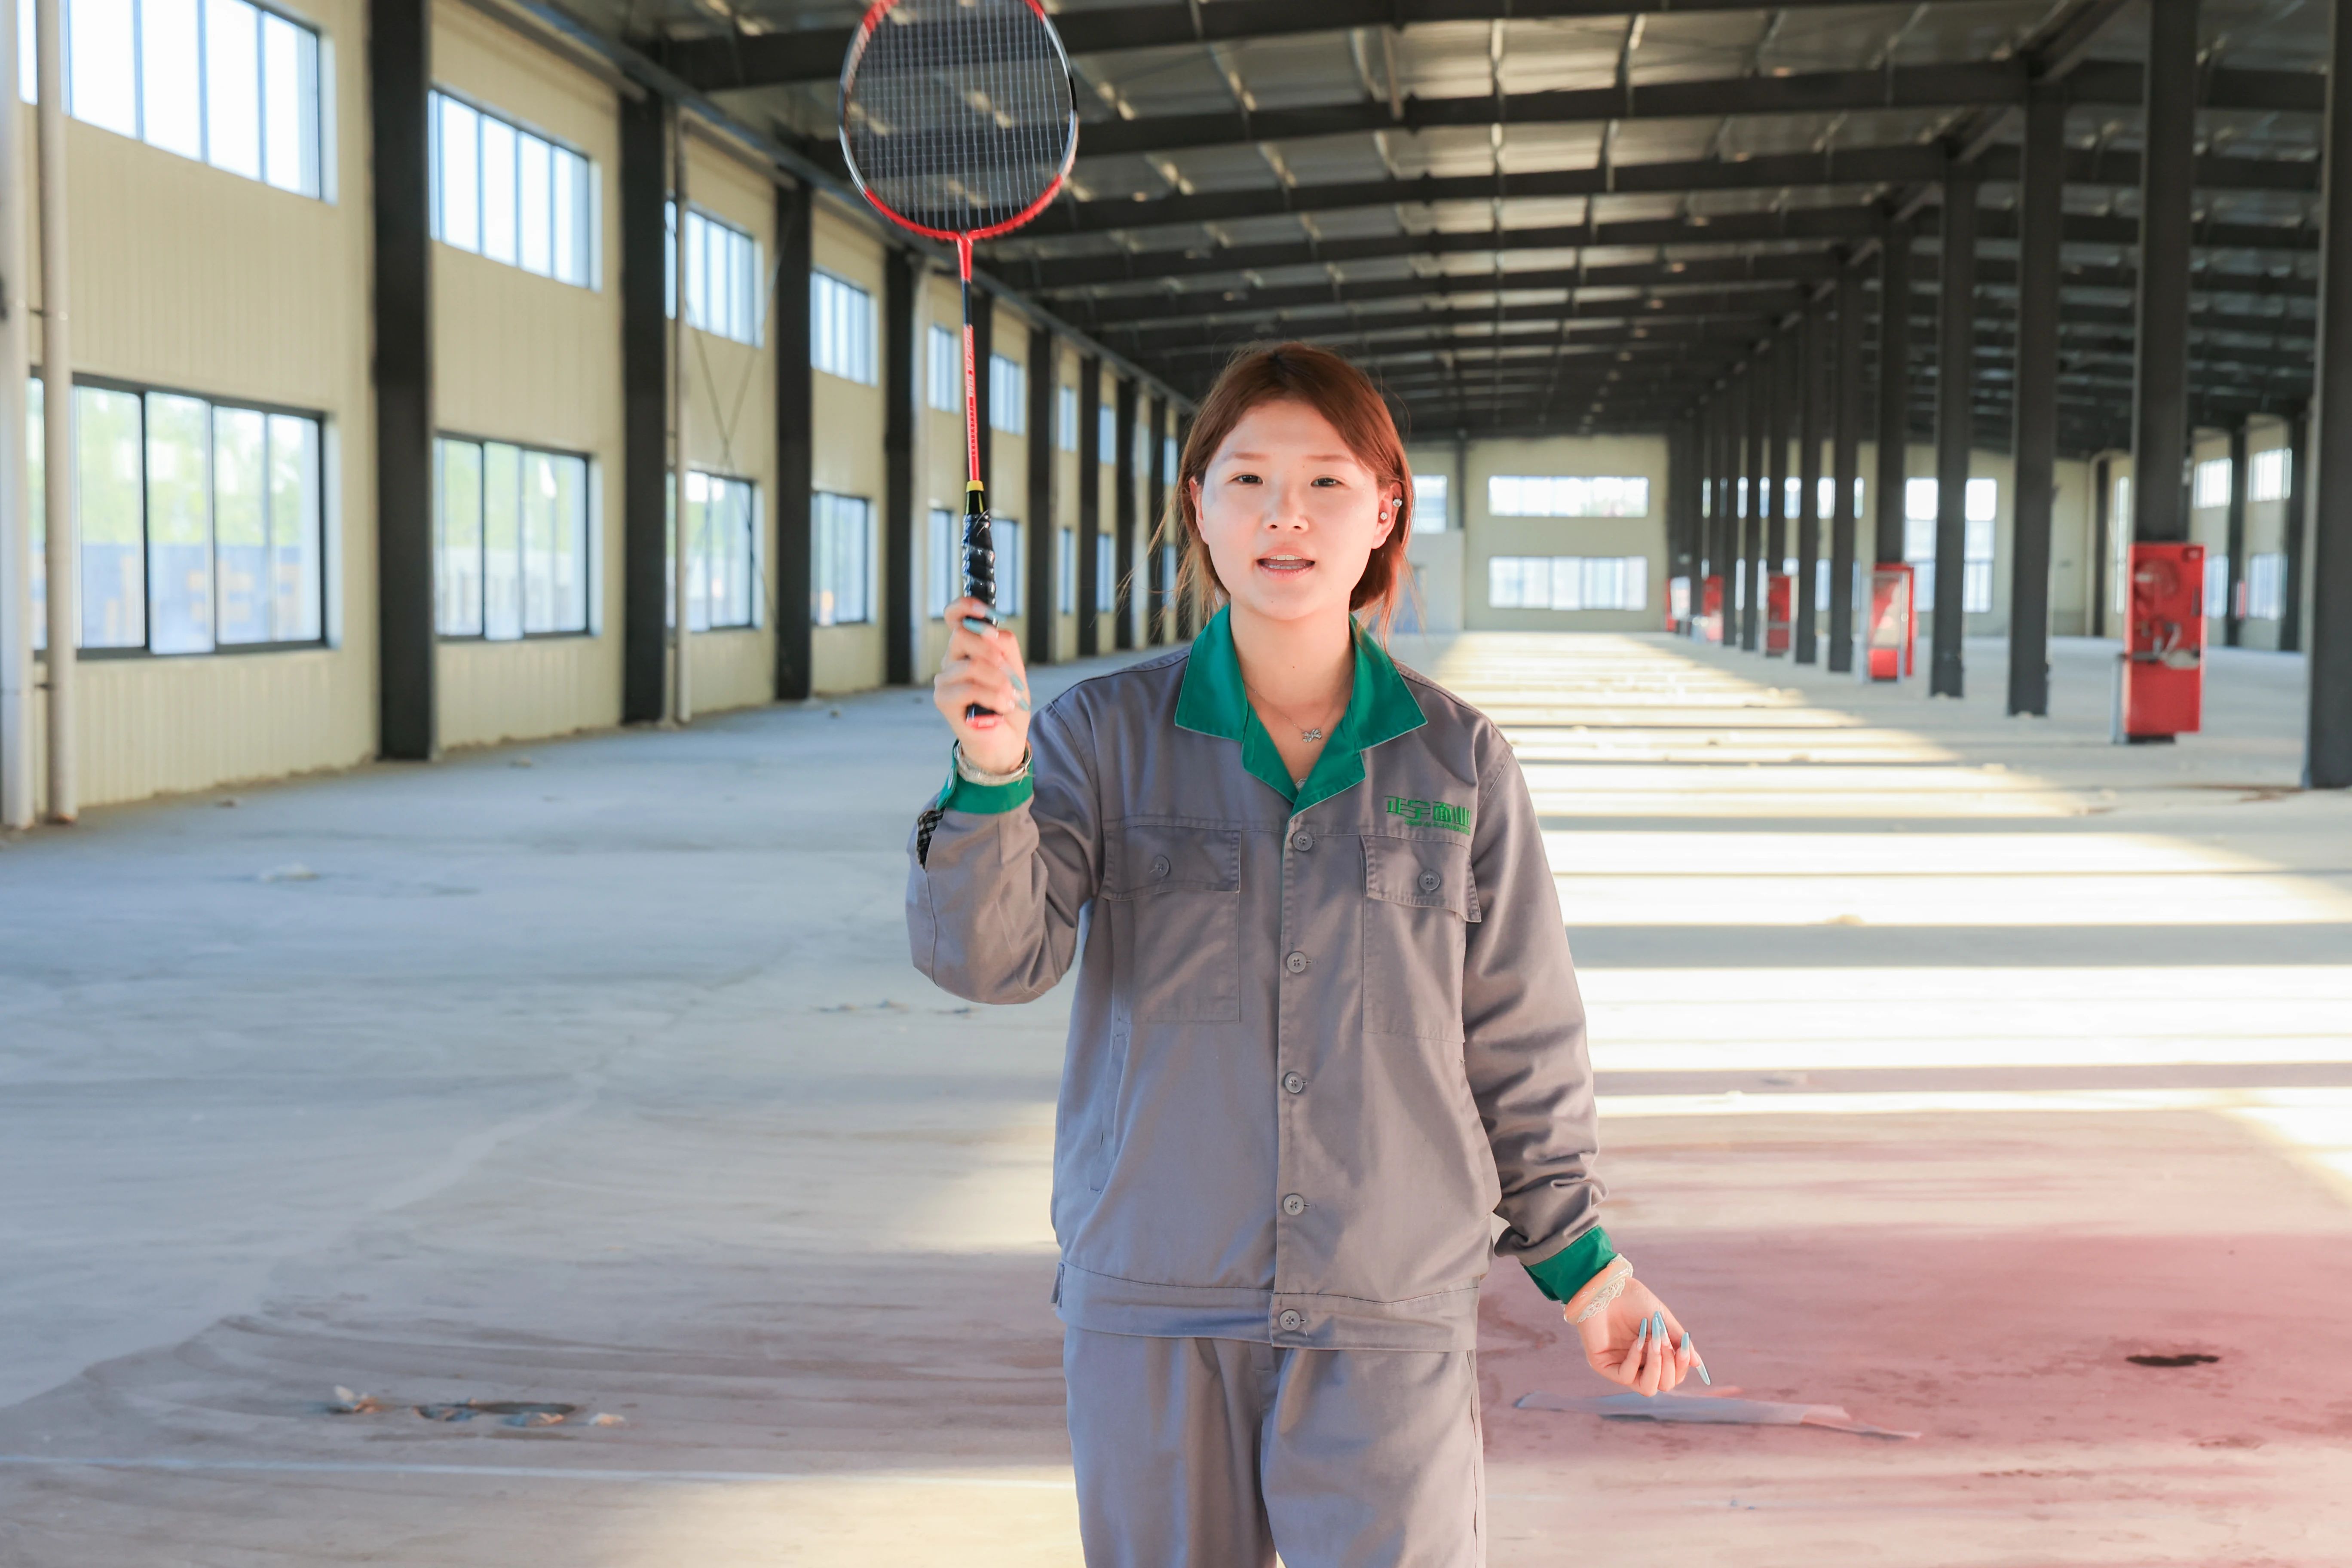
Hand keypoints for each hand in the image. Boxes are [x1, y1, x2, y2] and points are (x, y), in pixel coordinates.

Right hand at [933, 596, 1031, 773]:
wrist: (1006, 741)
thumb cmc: (1008, 705)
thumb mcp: (1015, 671)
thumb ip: (1005, 647)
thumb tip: (993, 631)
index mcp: (967, 650)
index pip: (954, 618)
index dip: (964, 607)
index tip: (984, 610)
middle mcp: (951, 661)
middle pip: (961, 635)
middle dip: (993, 653)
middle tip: (1010, 674)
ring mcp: (944, 681)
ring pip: (971, 665)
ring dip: (999, 681)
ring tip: (1011, 698)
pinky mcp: (943, 700)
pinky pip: (970, 688)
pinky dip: (993, 697)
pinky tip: (1002, 707)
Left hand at [1573, 1275, 1700, 1395]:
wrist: (1605, 1286)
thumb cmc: (1632, 1299)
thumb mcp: (1661, 1319)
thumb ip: (1678, 1341)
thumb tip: (1698, 1364)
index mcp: (1654, 1353)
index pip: (1674, 1375)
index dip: (1682, 1367)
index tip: (1685, 1349)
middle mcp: (1639, 1364)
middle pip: (1665, 1385)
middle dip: (1670, 1366)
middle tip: (1666, 1344)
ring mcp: (1622, 1366)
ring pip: (1648, 1389)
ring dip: (1656, 1367)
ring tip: (1655, 1343)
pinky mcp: (1605, 1366)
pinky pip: (1626, 1376)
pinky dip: (1636, 1359)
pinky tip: (1637, 1341)